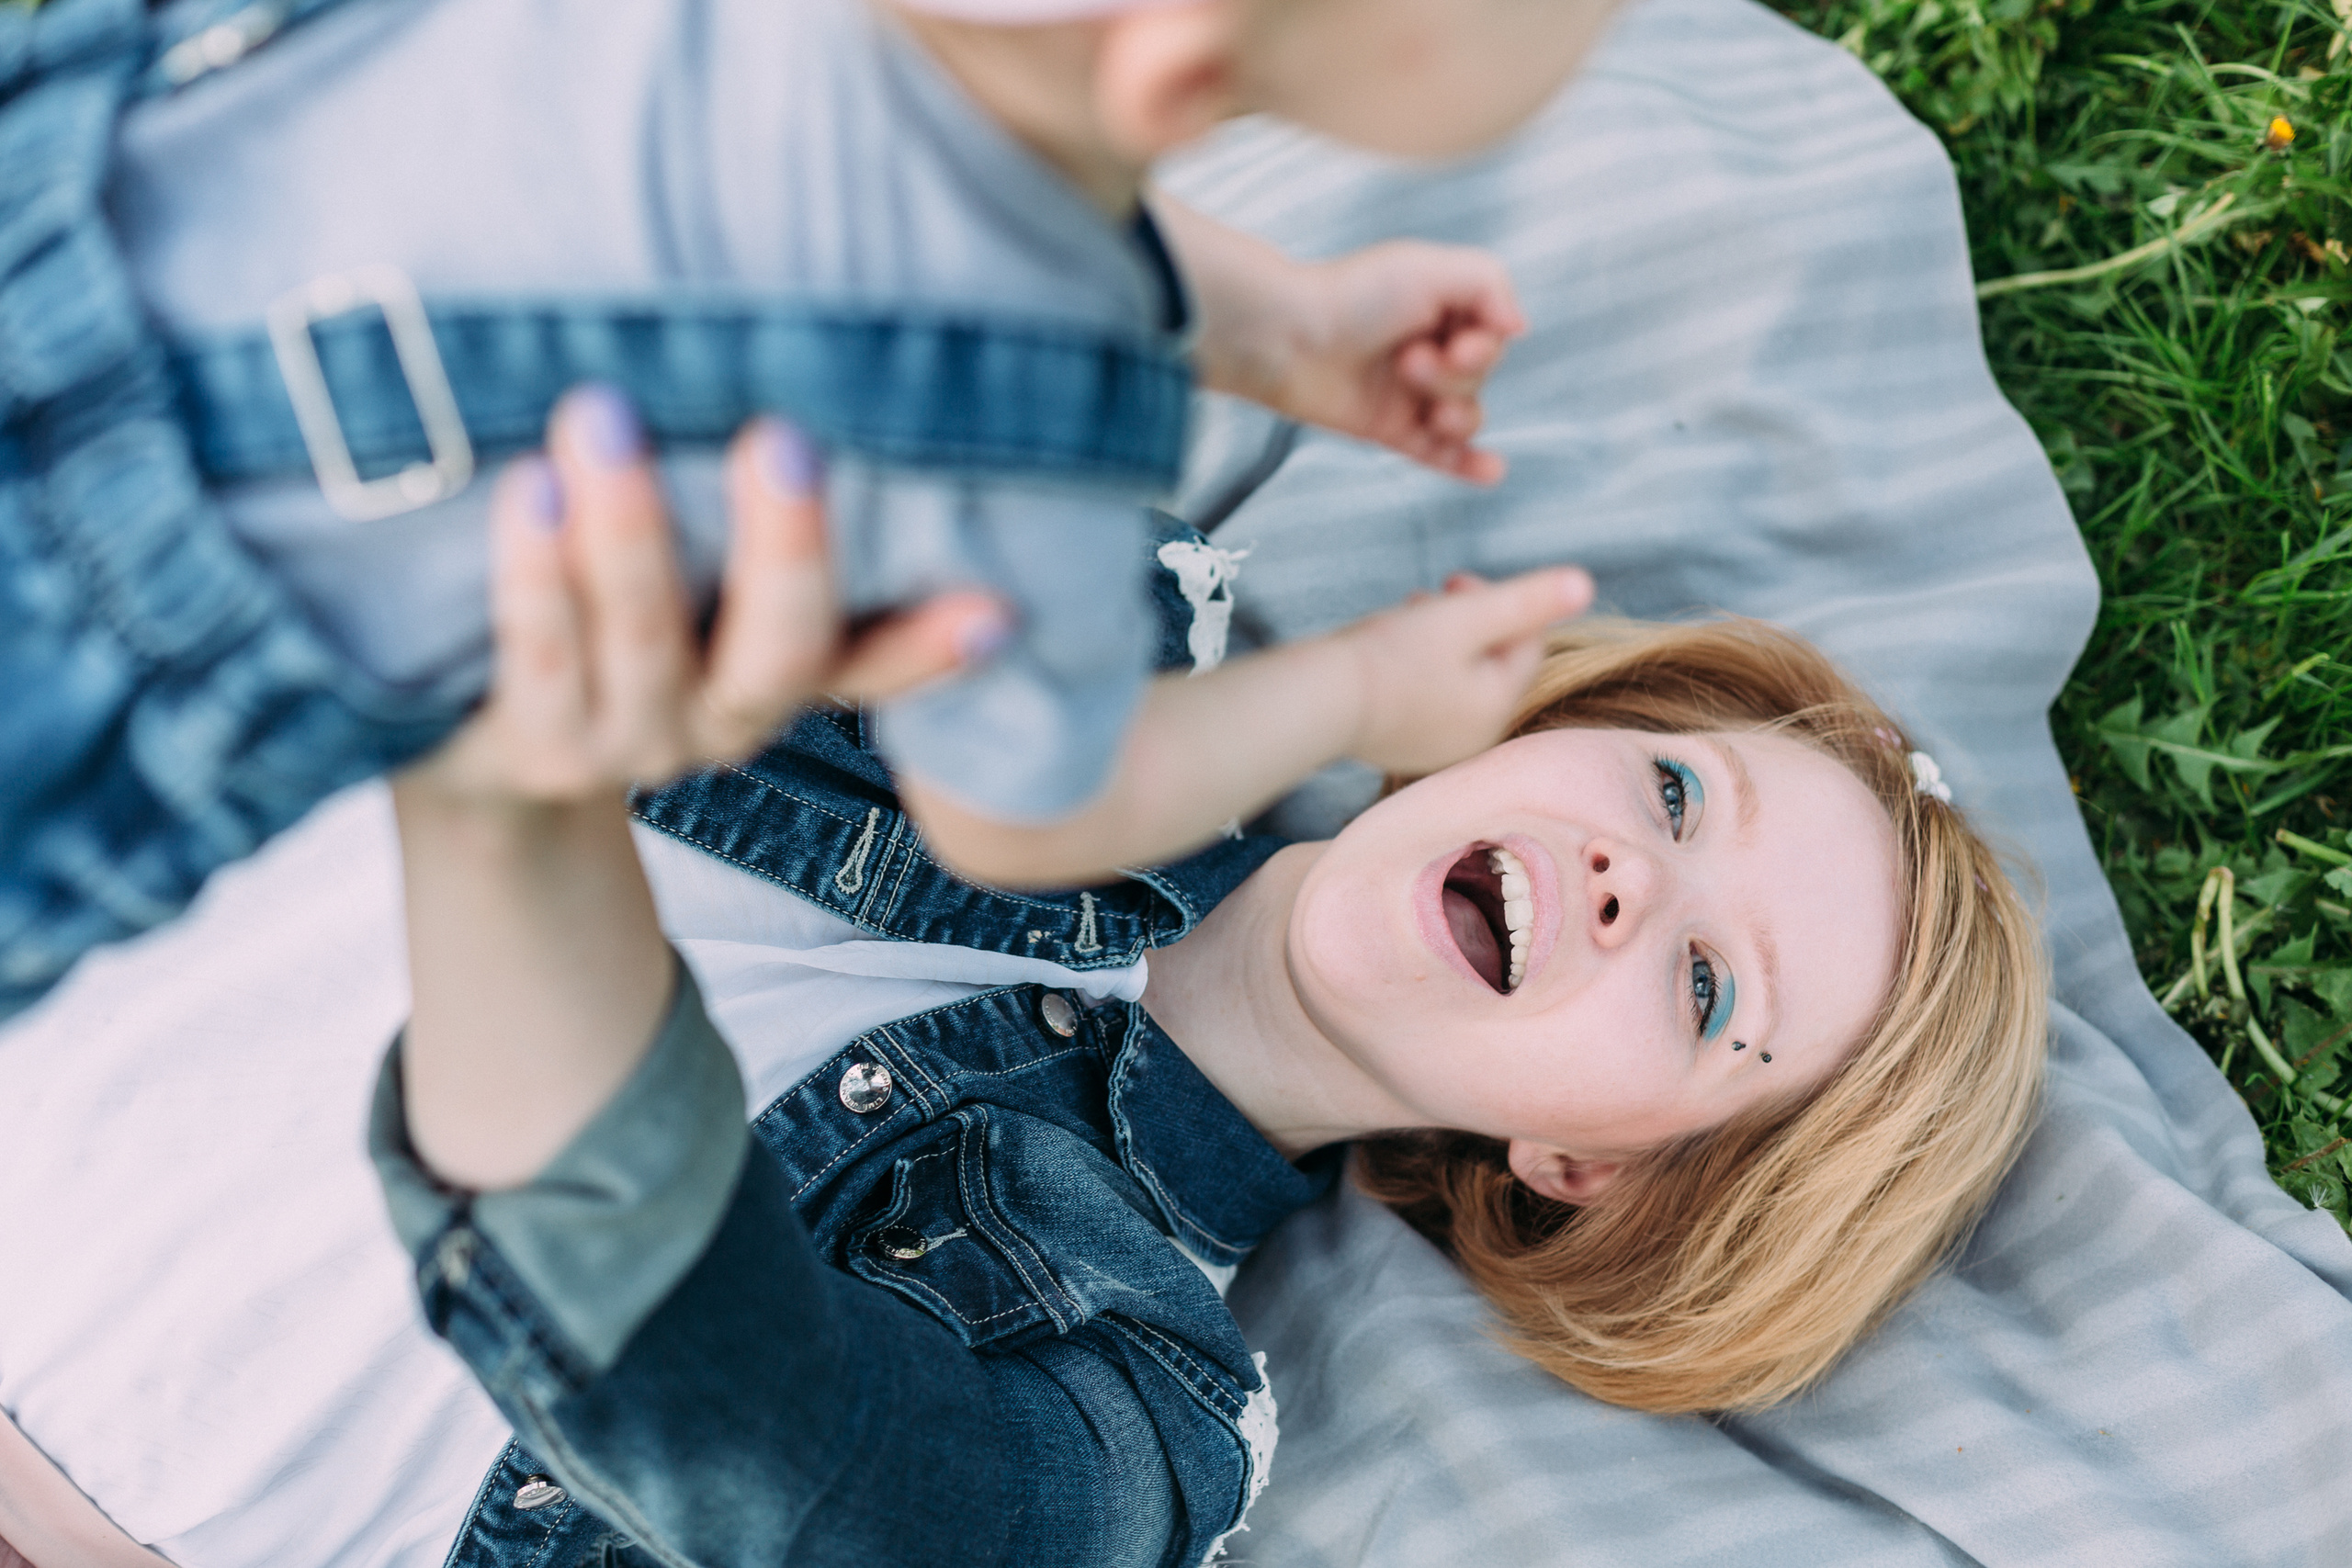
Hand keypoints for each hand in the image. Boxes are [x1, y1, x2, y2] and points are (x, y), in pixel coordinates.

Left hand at [406, 388, 1007, 805]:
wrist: (485, 760)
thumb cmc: (616, 624)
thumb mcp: (712, 594)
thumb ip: (779, 533)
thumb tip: (891, 447)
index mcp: (785, 677)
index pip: (881, 659)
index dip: (938, 645)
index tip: (997, 608)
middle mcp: (724, 720)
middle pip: (779, 649)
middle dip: (787, 548)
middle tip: (780, 440)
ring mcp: (629, 739)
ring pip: (644, 638)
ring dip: (631, 532)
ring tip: (602, 417)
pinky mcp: (531, 747)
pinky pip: (538, 654)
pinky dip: (535, 574)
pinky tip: (525, 492)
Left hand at [1153, 200, 1522, 484]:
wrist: (1285, 339)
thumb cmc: (1351, 295)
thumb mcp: (1430, 268)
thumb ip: (1489, 282)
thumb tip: (1520, 327)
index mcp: (1441, 306)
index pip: (1493, 334)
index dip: (1484, 347)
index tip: (1457, 344)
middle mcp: (1430, 347)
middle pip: (1480, 377)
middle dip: (1455, 376)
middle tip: (1409, 362)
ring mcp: (1411, 393)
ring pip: (1466, 416)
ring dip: (1459, 416)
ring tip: (1429, 410)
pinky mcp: (1390, 430)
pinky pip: (1440, 455)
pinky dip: (1468, 464)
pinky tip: (1491, 471)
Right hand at [1336, 567, 1593, 775]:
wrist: (1318, 702)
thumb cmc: (1390, 656)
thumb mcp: (1466, 616)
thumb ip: (1527, 599)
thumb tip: (1585, 582)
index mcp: (1497, 707)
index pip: (1526, 644)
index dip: (1501, 601)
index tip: (1455, 580)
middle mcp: (1473, 737)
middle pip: (1491, 663)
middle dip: (1468, 621)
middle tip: (1429, 597)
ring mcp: (1434, 746)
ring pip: (1457, 679)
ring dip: (1440, 640)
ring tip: (1404, 619)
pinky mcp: (1400, 746)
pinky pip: (1425, 699)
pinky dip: (1415, 669)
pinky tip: (1384, 653)